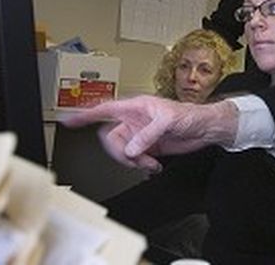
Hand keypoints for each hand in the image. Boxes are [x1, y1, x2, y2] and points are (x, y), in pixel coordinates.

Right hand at [62, 96, 239, 171]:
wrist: (205, 129)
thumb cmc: (190, 115)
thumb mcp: (169, 119)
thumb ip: (148, 134)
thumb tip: (131, 148)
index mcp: (135, 107)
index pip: (105, 109)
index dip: (85, 115)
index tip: (69, 121)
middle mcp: (134, 121)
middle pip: (111, 139)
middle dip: (120, 152)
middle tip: (135, 158)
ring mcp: (140, 136)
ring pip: (122, 152)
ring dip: (133, 162)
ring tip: (149, 163)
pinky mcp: (148, 148)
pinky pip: (134, 160)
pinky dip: (141, 166)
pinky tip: (153, 166)